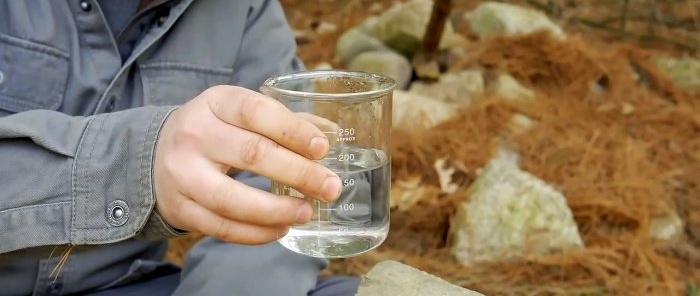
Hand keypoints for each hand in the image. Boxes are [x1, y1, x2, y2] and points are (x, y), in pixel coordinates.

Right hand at [153, 85, 341, 244]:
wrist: (156, 154)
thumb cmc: (215, 131)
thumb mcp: (240, 114)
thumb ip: (285, 122)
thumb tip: (332, 135)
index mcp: (215, 102)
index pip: (256, 111)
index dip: (293, 130)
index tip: (322, 149)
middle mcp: (194, 134)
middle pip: (251, 154)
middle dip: (298, 173)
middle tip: (330, 188)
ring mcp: (182, 174)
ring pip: (232, 199)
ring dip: (276, 210)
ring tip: (307, 212)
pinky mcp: (180, 208)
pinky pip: (221, 227)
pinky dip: (255, 233)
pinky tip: (281, 229)